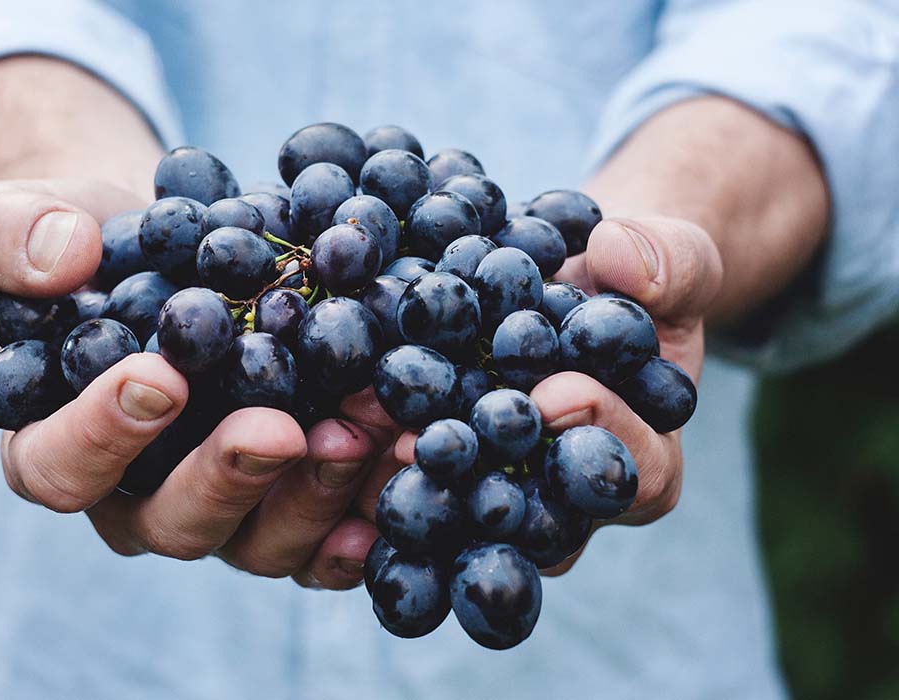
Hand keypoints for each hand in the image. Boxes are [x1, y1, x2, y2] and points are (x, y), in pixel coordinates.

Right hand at [0, 177, 387, 588]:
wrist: (177, 254)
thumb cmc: (92, 245)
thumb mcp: (29, 218)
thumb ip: (14, 234)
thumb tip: (60, 256)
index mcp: (59, 446)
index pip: (60, 467)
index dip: (102, 435)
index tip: (160, 377)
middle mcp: (140, 498)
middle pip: (174, 522)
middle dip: (230, 476)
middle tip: (281, 429)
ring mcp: (225, 510)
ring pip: (262, 540)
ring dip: (318, 493)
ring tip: (367, 431)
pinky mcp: (291, 504)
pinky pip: (328, 538)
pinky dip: (369, 514)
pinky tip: (407, 472)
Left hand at [382, 215, 722, 573]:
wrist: (576, 284)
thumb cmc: (635, 281)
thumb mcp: (673, 258)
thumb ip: (668, 261)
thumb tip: (620, 256)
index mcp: (643, 462)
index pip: (634, 472)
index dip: (601, 434)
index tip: (556, 392)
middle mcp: (568, 500)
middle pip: (534, 515)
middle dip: (483, 475)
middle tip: (430, 441)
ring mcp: (503, 493)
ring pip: (461, 511)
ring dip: (409, 476)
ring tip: (362, 430)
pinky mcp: (447, 472)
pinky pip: (412, 478)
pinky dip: (370, 453)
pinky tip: (331, 422)